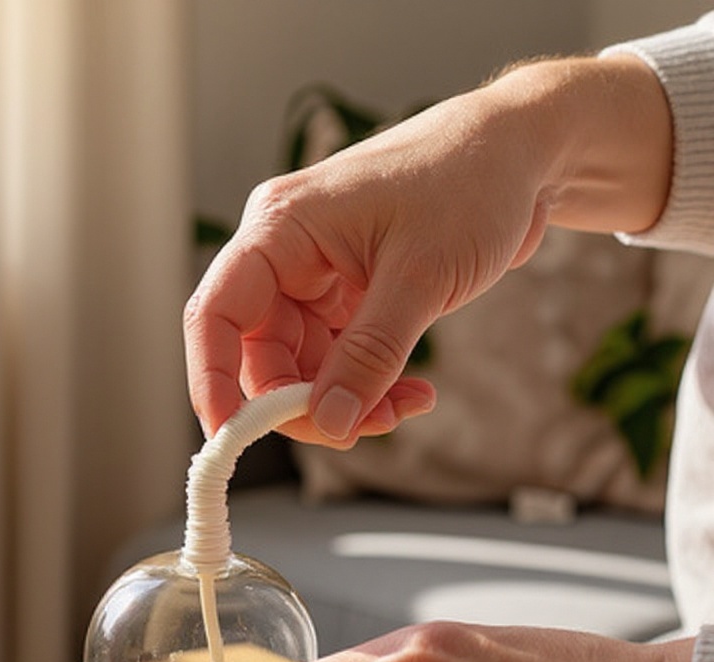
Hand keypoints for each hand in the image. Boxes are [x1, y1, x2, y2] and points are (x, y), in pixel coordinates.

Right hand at [183, 56, 671, 443]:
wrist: (522, 154)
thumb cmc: (471, 182)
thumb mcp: (422, 276)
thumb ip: (370, 355)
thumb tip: (329, 422)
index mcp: (281, 229)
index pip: (217, 314)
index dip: (212, 380)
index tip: (231, 436)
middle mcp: (287, 254)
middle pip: (261, 354)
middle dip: (304, 403)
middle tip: (361, 430)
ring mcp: (316, 276)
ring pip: (303, 366)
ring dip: (346, 401)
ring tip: (406, 408)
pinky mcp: (347, 295)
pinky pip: (339, 360)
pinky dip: (370, 386)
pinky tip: (414, 394)